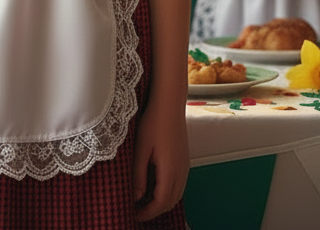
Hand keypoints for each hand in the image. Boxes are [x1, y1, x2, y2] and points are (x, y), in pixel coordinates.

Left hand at [133, 104, 188, 220]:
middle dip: (155, 211)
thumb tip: (137, 197)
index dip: (147, 213)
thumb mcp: (141, 149)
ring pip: (176, 194)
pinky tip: (155, 186)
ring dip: (162, 202)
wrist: (169, 104)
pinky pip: (178, 184)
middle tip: (138, 212)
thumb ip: (138, 174)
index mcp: (170, 171)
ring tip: (144, 202)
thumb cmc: (153, 122)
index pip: (160, 202)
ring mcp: (185, 165)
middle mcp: (181, 171)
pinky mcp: (184, 159)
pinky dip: (167, 192)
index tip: (134, 215)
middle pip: (170, 202)